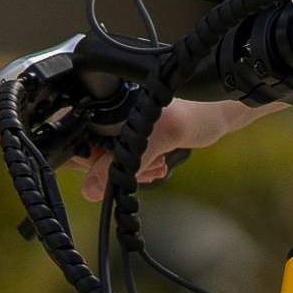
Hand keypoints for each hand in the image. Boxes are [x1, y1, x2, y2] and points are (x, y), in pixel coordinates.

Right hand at [78, 95, 254, 200]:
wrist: (221, 112)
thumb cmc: (196, 112)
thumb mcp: (159, 139)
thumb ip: (124, 163)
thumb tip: (91, 190)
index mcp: (101, 102)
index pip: (71, 140)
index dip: (87, 161)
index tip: (113, 169)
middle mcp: (104, 113)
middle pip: (85, 156)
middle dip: (112, 169)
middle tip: (141, 166)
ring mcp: (116, 126)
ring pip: (104, 164)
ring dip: (128, 171)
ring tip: (154, 164)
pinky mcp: (129, 136)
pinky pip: (120, 163)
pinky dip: (136, 169)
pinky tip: (156, 164)